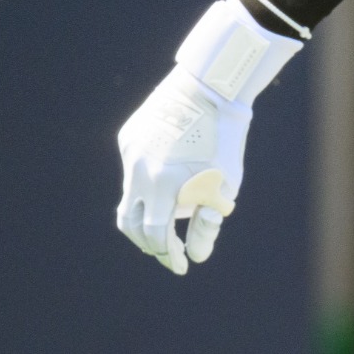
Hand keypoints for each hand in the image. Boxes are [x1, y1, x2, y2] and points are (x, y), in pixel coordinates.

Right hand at [115, 0, 301, 273]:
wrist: (211, 88)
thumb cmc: (226, 138)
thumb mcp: (225, 184)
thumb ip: (208, 223)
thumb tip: (197, 256)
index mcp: (163, 184)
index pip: (156, 234)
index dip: (168, 255)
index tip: (183, 266)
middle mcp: (138, 170)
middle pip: (130, 223)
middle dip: (148, 243)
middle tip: (168, 251)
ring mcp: (129, 153)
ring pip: (128, 196)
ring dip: (145, 215)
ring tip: (168, 221)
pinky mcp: (127, 138)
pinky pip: (133, 170)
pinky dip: (147, 184)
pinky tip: (168, 178)